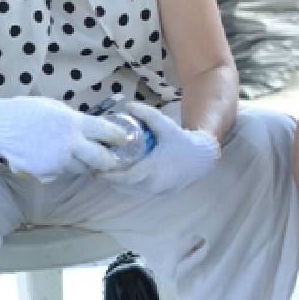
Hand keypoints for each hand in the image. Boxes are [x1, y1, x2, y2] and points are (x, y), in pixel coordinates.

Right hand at [0, 96, 125, 180]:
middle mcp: (70, 145)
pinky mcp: (47, 172)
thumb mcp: (57, 109)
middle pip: (100, 158)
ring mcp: (58, 161)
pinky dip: (64, 167)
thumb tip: (86, 128)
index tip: (125, 139)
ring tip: (81, 156)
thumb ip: (74, 120)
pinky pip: (62, 171)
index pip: (106, 132)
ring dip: (85, 164)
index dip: (118, 137)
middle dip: (109, 160)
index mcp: (75, 124)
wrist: (2, 127)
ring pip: (81, 168)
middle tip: (112, 158)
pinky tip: (57, 158)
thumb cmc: (29, 111)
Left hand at [99, 102, 219, 195]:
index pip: (125, 178)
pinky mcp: (162, 194)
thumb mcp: (165, 125)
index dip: (109, 176)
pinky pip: (140, 193)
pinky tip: (124, 178)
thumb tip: (127, 105)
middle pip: (124, 187)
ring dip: (119, 185)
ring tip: (108, 174)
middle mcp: (154, 185)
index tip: (97, 170)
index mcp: (153, 170)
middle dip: (110, 180)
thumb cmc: (182, 141)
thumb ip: (147, 114)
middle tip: (98, 170)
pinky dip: (130, 187)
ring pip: (131, 192)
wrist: (202, 157)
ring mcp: (158, 192)